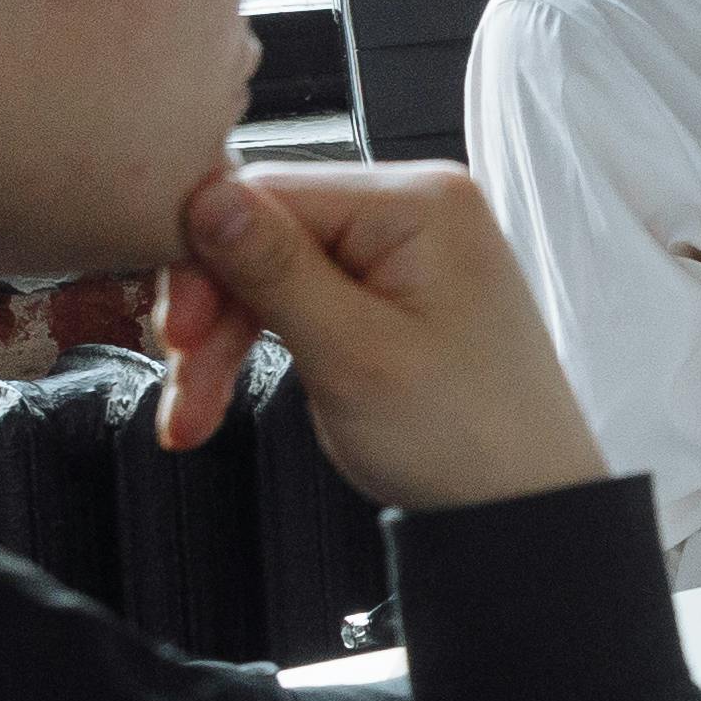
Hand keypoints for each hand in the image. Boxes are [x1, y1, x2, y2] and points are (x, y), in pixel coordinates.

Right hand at [162, 166, 609, 513]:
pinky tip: (228, 391)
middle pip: (265, 231)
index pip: (269, 191)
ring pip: (272, 270)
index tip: (178, 332)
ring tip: (196, 412)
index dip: (206, 260)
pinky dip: (260, 344)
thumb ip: (275, 270)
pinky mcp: (391, 292)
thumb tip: (208, 197)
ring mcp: (405, 250)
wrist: (523, 509)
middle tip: (186, 385)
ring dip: (226, 340)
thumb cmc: (469, 441)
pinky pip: (301, 296)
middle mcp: (416, 209)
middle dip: (215, 314)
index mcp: (420, 203)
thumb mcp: (353, 355)